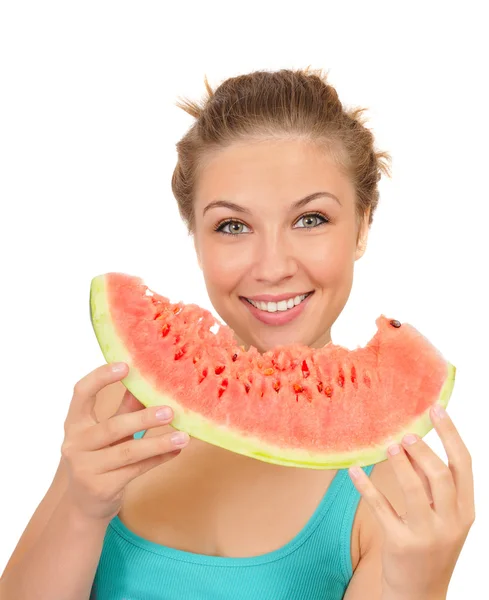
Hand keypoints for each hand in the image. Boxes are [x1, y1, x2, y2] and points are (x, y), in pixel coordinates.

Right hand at [60, 363, 188, 521]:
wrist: (84, 506)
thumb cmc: (99, 458)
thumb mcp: (108, 432)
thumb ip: (125, 409)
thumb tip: (149, 381)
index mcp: (74, 424)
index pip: (81, 393)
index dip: (100, 377)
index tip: (126, 366)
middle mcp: (75, 445)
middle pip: (112, 427)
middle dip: (143, 418)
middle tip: (170, 411)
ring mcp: (86, 468)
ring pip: (128, 452)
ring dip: (159, 443)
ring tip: (182, 436)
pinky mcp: (101, 488)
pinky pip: (136, 470)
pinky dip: (158, 459)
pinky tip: (176, 450)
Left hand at [349, 405, 474, 598]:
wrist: (420, 594)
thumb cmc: (431, 546)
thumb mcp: (443, 517)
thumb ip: (433, 484)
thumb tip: (415, 444)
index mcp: (466, 511)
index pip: (464, 464)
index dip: (450, 433)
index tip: (436, 409)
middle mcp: (451, 522)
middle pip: (440, 475)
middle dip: (422, 450)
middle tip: (406, 434)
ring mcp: (426, 535)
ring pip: (414, 490)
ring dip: (400, 464)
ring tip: (388, 446)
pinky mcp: (399, 543)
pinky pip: (381, 507)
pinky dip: (366, 486)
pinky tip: (354, 471)